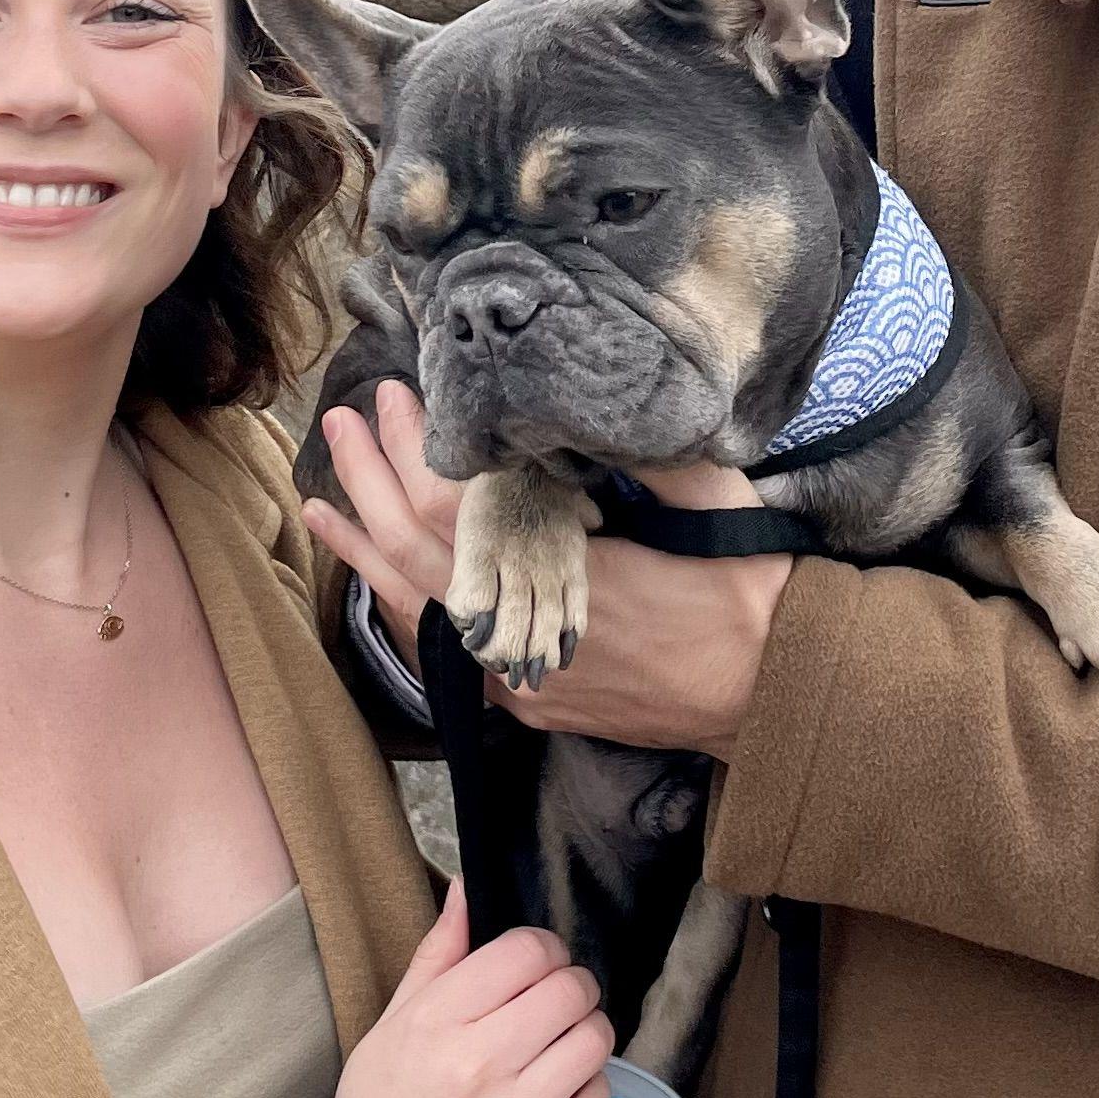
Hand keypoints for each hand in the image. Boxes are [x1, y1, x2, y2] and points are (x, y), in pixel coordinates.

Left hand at [307, 384, 797, 758]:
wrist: (774, 692)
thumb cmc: (746, 589)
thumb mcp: (711, 499)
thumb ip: (646, 451)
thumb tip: (585, 403)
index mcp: (561, 577)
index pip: (453, 514)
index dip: (412, 455)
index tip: (397, 396)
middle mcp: (525, 637)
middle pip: (415, 560)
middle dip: (370, 486)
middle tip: (341, 423)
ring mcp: (521, 680)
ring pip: (419, 616)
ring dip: (368, 553)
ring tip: (324, 503)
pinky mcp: (532, 701)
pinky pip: (448, 655)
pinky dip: (407, 611)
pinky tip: (380, 584)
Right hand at [332, 882, 613, 1097]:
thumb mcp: (393, 1024)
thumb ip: (437, 954)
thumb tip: (467, 890)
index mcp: (439, 1020)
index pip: (526, 952)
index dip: (544, 949)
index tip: (539, 964)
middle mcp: (479, 1063)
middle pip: (570, 992)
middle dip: (573, 988)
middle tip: (560, 1003)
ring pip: (592, 1043)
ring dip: (588, 1036)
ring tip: (565, 1046)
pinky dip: (590, 1092)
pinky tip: (564, 1094)